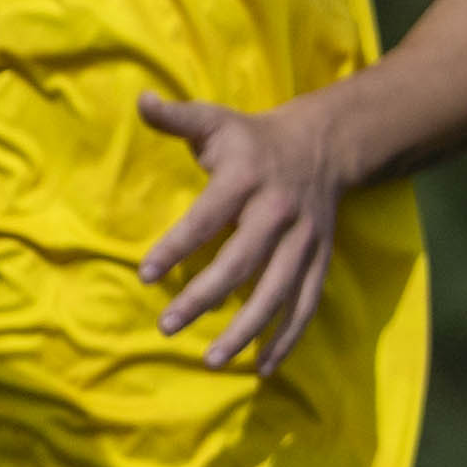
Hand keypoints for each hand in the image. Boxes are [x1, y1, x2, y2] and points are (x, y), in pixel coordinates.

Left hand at [137, 91, 352, 375]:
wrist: (326, 144)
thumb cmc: (253, 139)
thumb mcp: (216, 120)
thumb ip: (177, 117)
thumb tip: (140, 99)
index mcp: (248, 178)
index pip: (209, 217)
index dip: (178, 246)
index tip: (147, 275)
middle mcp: (279, 211)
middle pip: (243, 261)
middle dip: (206, 296)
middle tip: (168, 326)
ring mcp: (304, 238)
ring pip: (278, 290)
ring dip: (247, 328)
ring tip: (211, 359)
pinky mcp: (320, 258)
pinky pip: (307, 303)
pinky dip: (289, 337)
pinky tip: (262, 367)